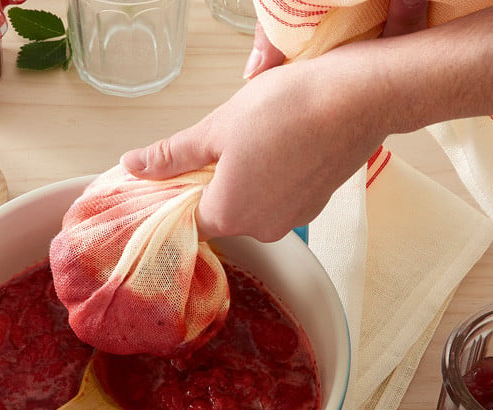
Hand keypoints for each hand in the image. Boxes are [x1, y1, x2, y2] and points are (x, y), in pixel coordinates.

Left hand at [119, 0, 430, 240]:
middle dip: (213, 179)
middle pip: (220, 211)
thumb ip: (172, 155)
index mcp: (228, 215)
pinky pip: (281, 195)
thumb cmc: (289, 109)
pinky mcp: (315, 204)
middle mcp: (260, 228)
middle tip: (221, 138)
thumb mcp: (216, 127)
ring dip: (245, 175)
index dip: (178, 190)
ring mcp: (292, 219)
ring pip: (252, 202)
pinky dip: (275, 174)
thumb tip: (133, 166)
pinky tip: (282, 142)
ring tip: (257, 135)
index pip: (185, 217)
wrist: (359, 98)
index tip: (180, 165)